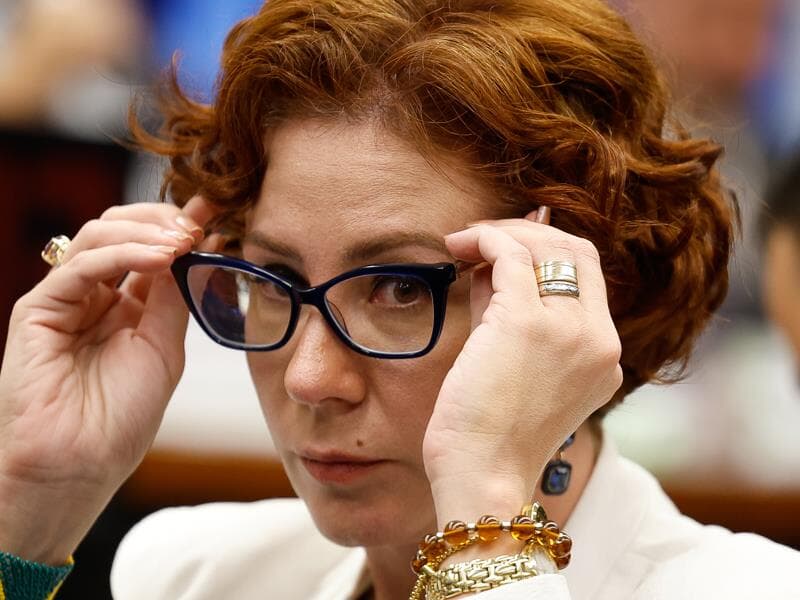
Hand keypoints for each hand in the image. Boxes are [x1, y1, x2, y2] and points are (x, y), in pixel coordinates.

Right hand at [0, 197, 215, 563]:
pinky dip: (124, 254)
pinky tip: (160, 257)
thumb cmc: (122, 420)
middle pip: (123, 230)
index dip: (182, 227)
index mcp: (127, 306)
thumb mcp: (165, 349)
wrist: (80, 467)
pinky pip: (80, 266)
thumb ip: (175, 298)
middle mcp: (96, 296)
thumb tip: (198, 248)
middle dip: (163, 220)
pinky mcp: (38, 309)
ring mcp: (66, 299)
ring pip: (99, 236)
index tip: (216, 212)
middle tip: (198, 225)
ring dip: (147, 231)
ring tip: (183, 241)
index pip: (152, 250)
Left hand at [423, 213, 622, 521]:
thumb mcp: (515, 363)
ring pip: (544, 246)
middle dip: (527, 232)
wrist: (482, 477)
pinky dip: (485, 239)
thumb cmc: (490, 431)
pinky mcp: (527, 324)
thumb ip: (513, 312)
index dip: (547, 248)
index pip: (587, 274)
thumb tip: (493, 259)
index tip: (507, 246)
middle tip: (483, 237)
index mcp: (604, 354)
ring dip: (500, 232)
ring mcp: (569, 329)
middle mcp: (597, 338)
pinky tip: (458, 244)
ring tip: (464, 241)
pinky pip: (510, 254)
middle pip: (575, 250)